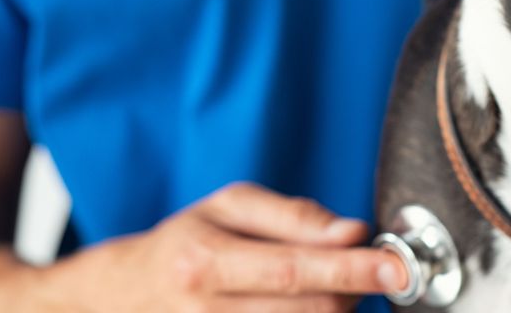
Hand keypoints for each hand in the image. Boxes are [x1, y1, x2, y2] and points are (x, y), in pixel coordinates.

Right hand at [31, 182, 405, 311]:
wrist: (113, 298)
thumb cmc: (181, 243)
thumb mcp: (228, 208)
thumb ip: (293, 216)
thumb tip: (352, 231)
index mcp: (205, 260)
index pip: (295, 270)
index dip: (353, 270)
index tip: (397, 268)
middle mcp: (204, 310)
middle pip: (307, 312)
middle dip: (354, 292)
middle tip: (375, 272)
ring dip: (336, 312)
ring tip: (335, 288)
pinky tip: (311, 307)